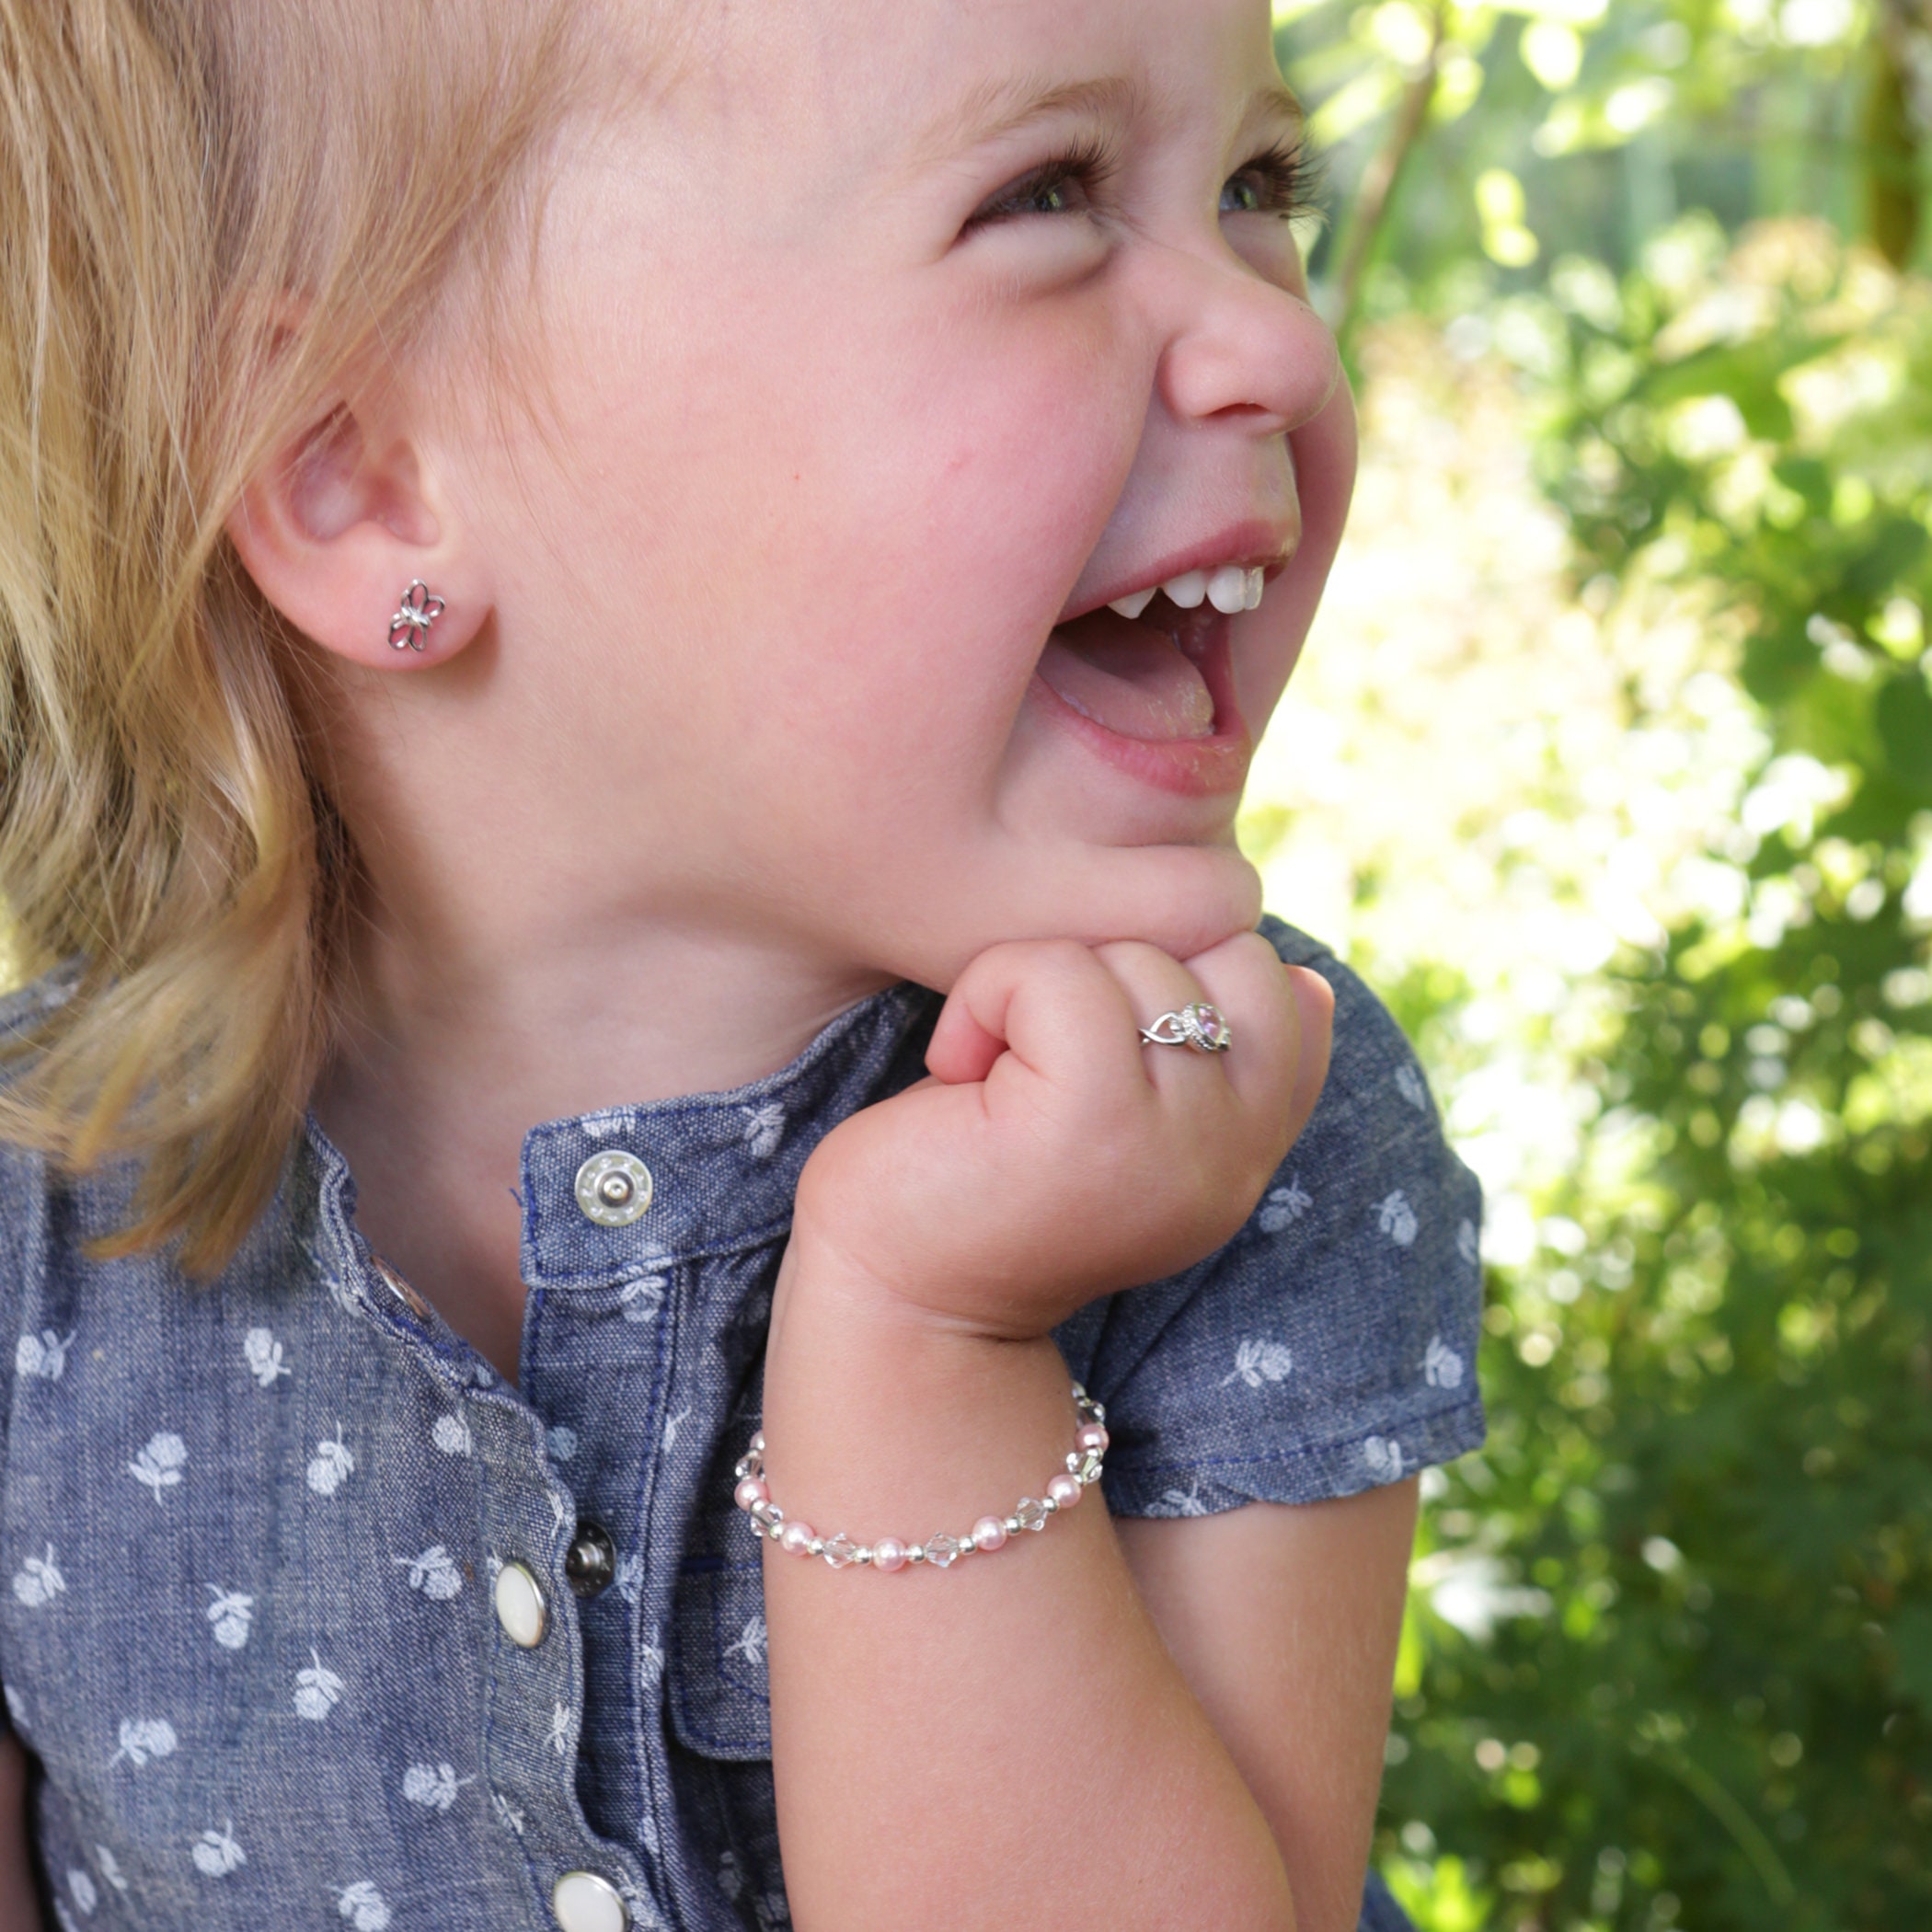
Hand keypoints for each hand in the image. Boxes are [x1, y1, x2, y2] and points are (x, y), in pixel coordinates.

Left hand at [785, 933, 1332, 1339]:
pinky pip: (1057, 973)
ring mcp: (1170, 1141)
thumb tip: (1299, 972)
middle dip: (1119, 971)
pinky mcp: (1090, 1119)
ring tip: (995, 1070)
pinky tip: (956, 1065)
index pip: (1286, 992)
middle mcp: (1232, 1159)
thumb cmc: (986, 1182)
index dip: (1177, 978)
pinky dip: (988, 992)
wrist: (897, 1304)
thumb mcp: (1129, 1118)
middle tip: (1041, 1053)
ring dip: (1039, 984)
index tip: (1091, 1053)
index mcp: (1250, 1154)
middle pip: (1223, 953)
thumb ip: (1215, 1058)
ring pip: (1139, 958)